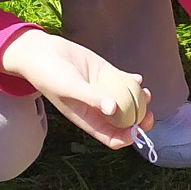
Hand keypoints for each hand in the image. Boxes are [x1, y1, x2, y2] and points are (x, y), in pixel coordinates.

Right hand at [0, 28, 151, 147]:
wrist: (41, 51)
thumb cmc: (49, 74)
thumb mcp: (69, 87)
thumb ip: (91, 98)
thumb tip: (113, 109)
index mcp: (88, 119)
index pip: (112, 137)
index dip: (127, 138)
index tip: (137, 129)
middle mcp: (98, 108)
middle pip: (125, 122)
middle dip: (140, 121)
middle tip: (148, 113)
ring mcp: (104, 91)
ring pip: (129, 102)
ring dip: (140, 101)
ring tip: (145, 92)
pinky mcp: (106, 75)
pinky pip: (125, 82)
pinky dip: (134, 82)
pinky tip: (137, 78)